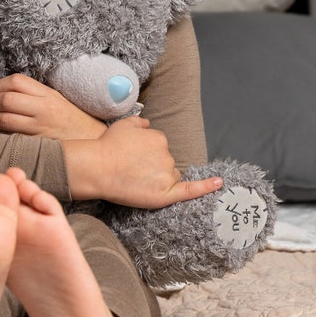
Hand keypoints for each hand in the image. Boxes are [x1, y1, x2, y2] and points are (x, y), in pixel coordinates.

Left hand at [0, 74, 105, 140]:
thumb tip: (4, 91)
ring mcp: (40, 128)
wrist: (92, 142)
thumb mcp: (57, 100)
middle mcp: (44, 109)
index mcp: (48, 94)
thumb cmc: (72, 121)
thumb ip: (34, 93)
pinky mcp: (37, 146)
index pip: (16, 81)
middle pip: (6, 99)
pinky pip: (11, 137)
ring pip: (4, 119)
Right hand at [63, 117, 222, 208]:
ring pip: (169, 177)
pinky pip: (190, 190)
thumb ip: (139, 122)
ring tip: (134, 180)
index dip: (145, 154)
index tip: (132, 157)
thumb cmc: (107, 147)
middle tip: (130, 170)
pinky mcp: (165, 194)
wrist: (97, 168)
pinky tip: (218, 183)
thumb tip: (148, 123)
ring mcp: (167, 174)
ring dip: (157, 180)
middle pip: (165, 163)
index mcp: (159, 138)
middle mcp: (167, 154)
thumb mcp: (123, 125)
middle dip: (152, 166)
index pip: (159, 147)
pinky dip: (206, 187)